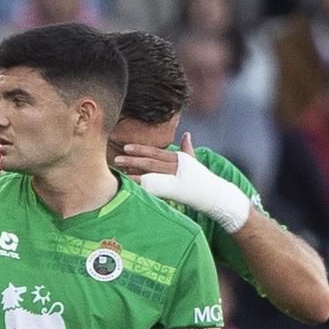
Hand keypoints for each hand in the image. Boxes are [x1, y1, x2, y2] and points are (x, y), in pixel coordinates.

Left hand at [118, 133, 250, 233]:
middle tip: (117, 158)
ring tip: (119, 171)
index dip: (140, 149)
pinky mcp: (172, 192)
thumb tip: (186, 134)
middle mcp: (175, 167)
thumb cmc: (200, 177)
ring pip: (150, 175)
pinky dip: (141, 187)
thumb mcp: (193, 161)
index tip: (126, 147)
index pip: (155, 152)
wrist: (211, 194)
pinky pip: (153, 189)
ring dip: (133, 173)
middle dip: (132, 160)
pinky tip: (129, 186)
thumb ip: (187, 148)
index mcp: (178, 158)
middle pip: (150, 162)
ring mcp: (174, 180)